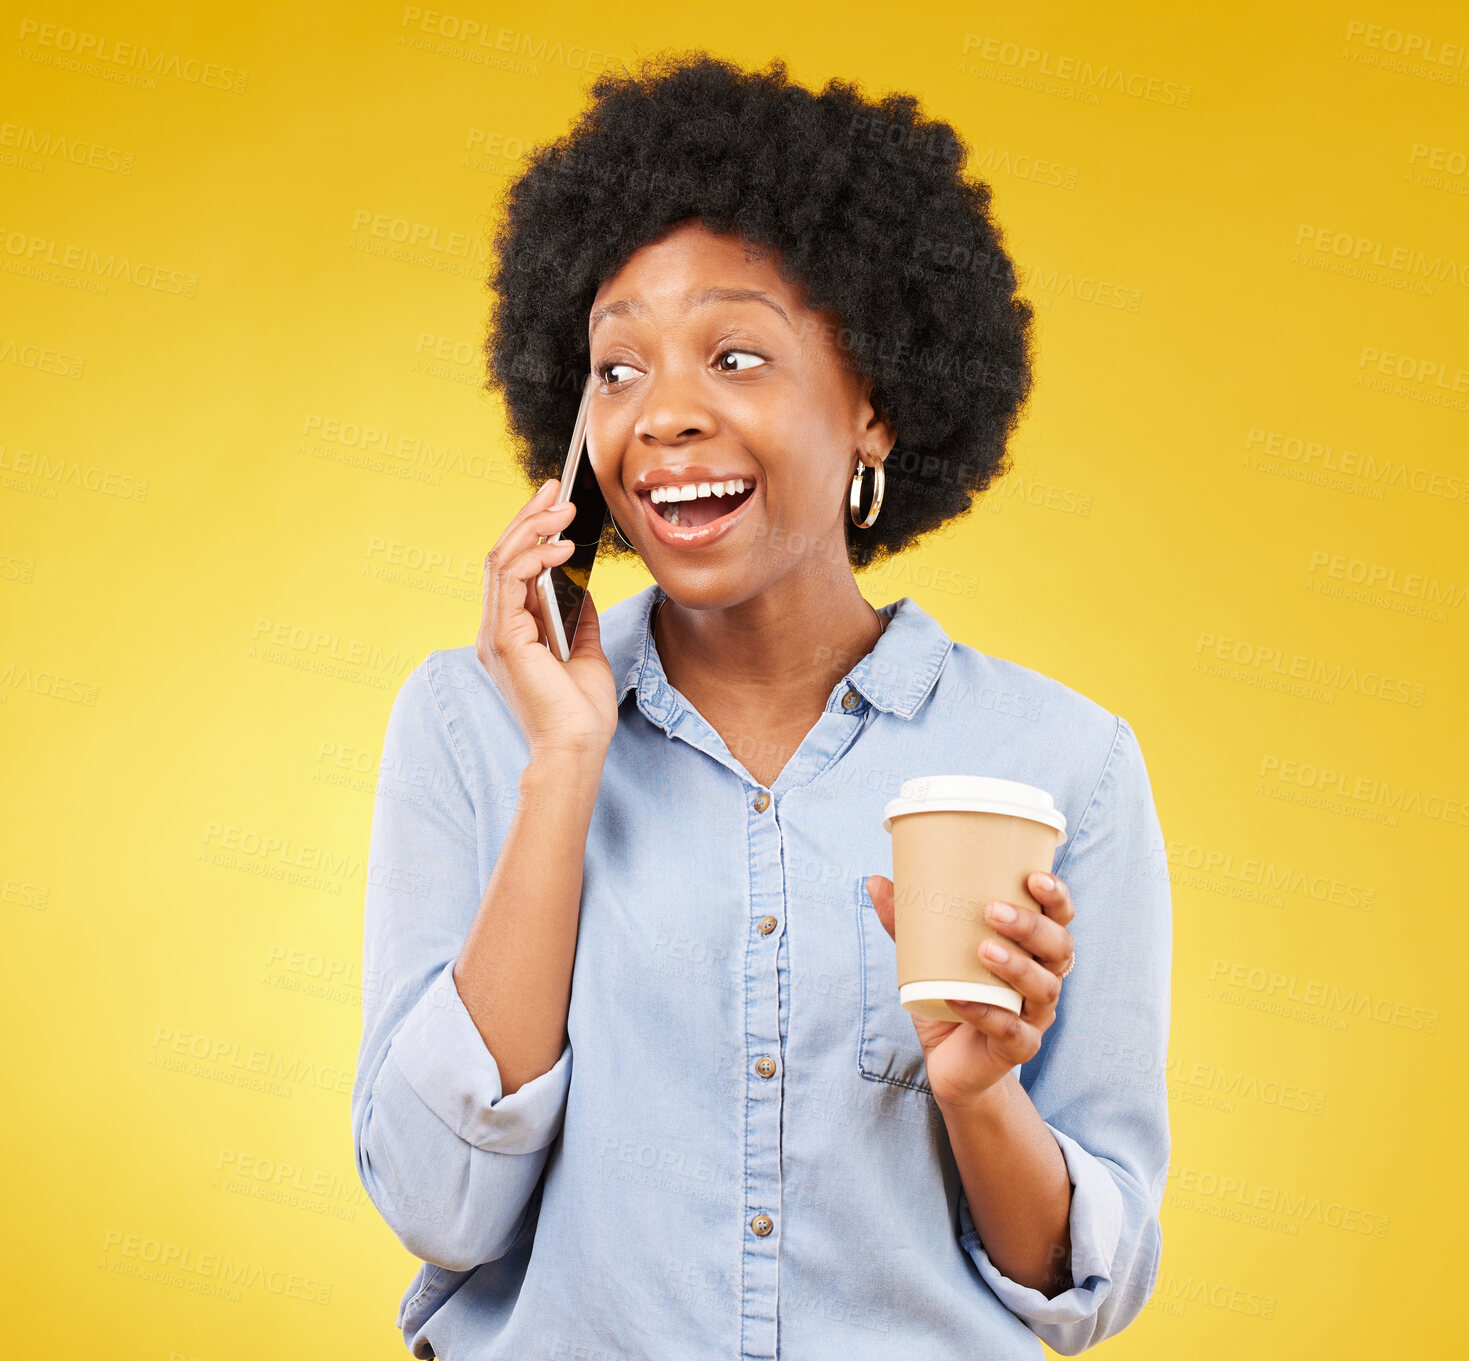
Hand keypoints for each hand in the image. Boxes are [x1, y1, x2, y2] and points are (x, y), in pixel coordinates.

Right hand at [475, 477, 617, 761]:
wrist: (577, 748)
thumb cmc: (581, 712)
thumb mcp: (585, 653)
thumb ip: (578, 619)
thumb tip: (582, 587)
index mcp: (511, 633)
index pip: (511, 568)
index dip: (529, 530)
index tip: (554, 501)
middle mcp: (497, 630)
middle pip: (501, 556)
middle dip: (529, 517)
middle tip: (555, 488)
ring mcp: (496, 634)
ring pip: (501, 562)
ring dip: (533, 529)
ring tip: (564, 510)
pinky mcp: (505, 640)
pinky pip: (510, 583)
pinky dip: (534, 558)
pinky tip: (560, 548)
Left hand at [864, 871, 1076, 1112]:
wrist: (951, 1062)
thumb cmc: (952, 996)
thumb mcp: (928, 956)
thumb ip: (907, 922)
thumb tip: (874, 882)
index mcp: (1032, 949)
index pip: (1058, 917)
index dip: (1056, 897)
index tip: (1035, 878)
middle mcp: (1043, 978)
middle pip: (1058, 947)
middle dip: (1031, 926)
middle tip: (993, 911)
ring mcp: (1035, 1015)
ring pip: (1043, 987)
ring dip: (1016, 966)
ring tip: (983, 950)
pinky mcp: (1019, 1047)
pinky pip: (1012, 1031)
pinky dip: (986, 1014)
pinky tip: (960, 999)